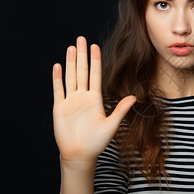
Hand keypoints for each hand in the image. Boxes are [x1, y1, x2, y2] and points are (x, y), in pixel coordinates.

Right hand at [52, 36, 135, 164]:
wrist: (80, 155)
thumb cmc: (97, 142)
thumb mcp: (111, 125)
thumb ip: (120, 110)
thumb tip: (135, 97)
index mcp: (95, 99)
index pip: (95, 75)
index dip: (95, 61)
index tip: (95, 46)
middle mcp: (83, 97)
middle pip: (82, 71)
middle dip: (82, 55)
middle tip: (81, 39)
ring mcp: (71, 101)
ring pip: (70, 77)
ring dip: (70, 62)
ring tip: (71, 47)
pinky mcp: (60, 108)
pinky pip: (58, 90)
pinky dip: (57, 78)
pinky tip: (57, 66)